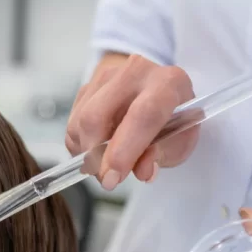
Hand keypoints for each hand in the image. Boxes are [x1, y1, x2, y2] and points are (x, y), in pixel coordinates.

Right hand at [66, 53, 195, 189]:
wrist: (156, 92)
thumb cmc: (171, 120)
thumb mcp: (178, 142)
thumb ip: (159, 156)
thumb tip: (142, 172)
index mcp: (168, 83)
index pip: (142, 114)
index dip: (124, 151)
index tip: (112, 179)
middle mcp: (136, 72)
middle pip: (97, 116)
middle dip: (95, 156)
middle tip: (106, 179)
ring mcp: (107, 76)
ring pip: (80, 122)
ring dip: (86, 152)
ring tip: (105, 162)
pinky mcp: (88, 85)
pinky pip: (73, 124)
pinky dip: (80, 145)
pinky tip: (97, 149)